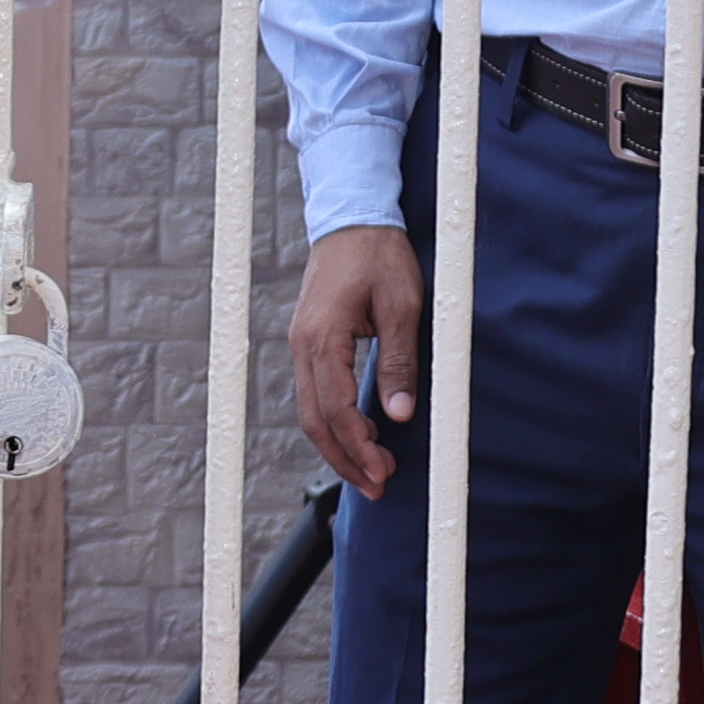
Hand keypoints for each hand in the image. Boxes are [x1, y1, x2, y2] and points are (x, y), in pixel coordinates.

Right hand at [286, 228, 423, 498]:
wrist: (352, 217)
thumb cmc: (379, 256)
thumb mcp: (402, 306)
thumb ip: (398, 361)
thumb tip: (399, 414)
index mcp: (322, 338)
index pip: (336, 409)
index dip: (359, 447)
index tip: (383, 472)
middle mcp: (303, 345)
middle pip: (315, 420)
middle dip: (344, 459)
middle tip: (377, 486)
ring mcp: (301, 343)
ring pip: (311, 409)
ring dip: (339, 444)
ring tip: (372, 469)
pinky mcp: (309, 341)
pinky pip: (316, 392)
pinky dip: (335, 420)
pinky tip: (360, 433)